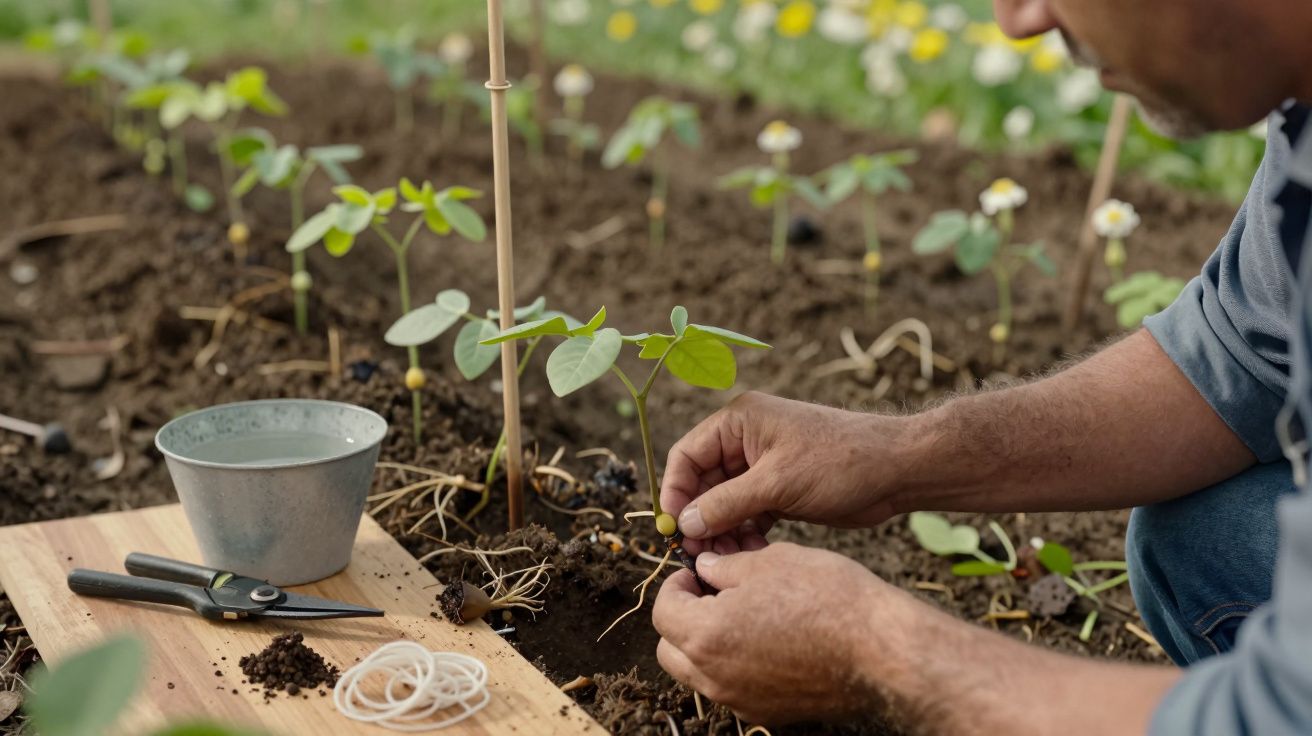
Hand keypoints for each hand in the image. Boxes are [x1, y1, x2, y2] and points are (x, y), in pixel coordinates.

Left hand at [652, 543, 908, 723]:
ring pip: (698, 673)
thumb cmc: (826, 598)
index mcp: (706, 636)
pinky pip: (732, 688)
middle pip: (671, 650)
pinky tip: (767, 639)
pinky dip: (734, 665)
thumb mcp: (768, 562)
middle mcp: (715, 677)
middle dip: (683, 618)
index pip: (663, 611)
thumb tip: (704, 568)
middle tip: (712, 593)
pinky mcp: (768, 712)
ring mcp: (741, 700)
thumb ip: (723, 567)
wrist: (880, 648)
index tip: (697, 571)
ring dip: (705, 644)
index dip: (677, 584)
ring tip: (741, 614)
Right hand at [660, 392, 906, 553]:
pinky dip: (744, 533)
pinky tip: (750, 553)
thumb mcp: (777, 483)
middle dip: (699, 518)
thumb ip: (727, 504)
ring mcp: (763, 467)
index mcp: (739, 422)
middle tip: (697, 554)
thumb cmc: (840, 462)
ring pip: (724, 503)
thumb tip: (685, 524)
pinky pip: (747, 514)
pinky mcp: (780, 490)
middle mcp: (746, 441)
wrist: (897, 471)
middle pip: (702, 483)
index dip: (674, 490)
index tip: (672, 527)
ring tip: (725, 560)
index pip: (687, 455)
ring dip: (721, 531)